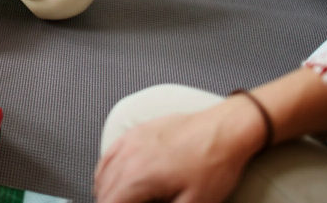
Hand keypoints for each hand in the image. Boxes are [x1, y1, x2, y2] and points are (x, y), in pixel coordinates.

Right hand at [94, 98, 261, 202]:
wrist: (223, 130)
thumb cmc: (212, 164)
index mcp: (138, 177)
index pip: (110, 201)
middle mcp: (128, 157)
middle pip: (104, 189)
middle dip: (109, 200)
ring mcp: (130, 141)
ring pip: (103, 172)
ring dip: (106, 190)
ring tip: (117, 199)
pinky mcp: (136, 131)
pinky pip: (109, 153)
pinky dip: (106, 170)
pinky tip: (113, 177)